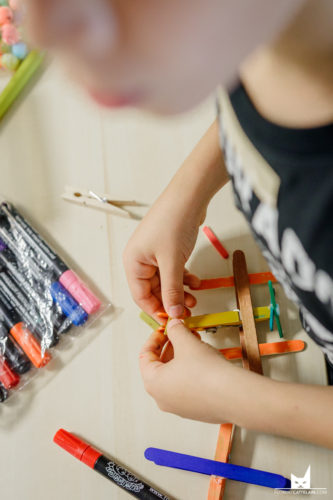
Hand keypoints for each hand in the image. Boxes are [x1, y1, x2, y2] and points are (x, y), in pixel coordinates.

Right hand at [123, 120, 227, 321]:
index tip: (172, 321)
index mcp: (133, 263)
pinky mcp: (167, 248)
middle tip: (188, 310)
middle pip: (154, 290)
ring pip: (165, 281)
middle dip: (171, 301)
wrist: (189, 195)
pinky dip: (184, 278)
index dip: (156, 310)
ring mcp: (154, 253)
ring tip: (195, 298)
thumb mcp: (172, 262)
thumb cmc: (173, 223)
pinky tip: (196, 282)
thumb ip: (172, 290)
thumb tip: (173, 314)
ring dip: (180, 291)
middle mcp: (140, 259)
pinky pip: (173, 270)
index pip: (140, 296)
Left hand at [139, 319, 231, 422]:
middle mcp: (162, 398)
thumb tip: (173, 326)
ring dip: (182, 358)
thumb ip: (176, 331)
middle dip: (171, 347)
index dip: (155, 338)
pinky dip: (191, 372)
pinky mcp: (195, 410)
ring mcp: (179, 407)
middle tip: (181, 335)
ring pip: (174, 377)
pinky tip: (204, 361)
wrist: (234, 395)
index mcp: (153, 383)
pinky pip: (187, 387)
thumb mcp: (187, 342)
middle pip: (159, 366)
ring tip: (195, 344)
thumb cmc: (208, 374)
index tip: (165, 330)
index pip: (145, 356)